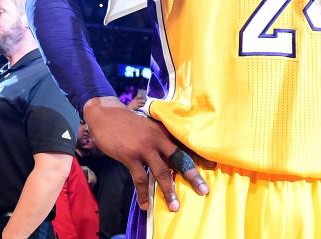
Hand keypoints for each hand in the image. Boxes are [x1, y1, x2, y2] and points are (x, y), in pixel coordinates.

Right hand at [83, 96, 208, 211]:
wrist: (106, 115)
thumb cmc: (128, 122)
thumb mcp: (149, 126)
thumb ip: (160, 138)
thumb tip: (171, 154)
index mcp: (164, 131)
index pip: (185, 144)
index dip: (199, 156)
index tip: (214, 166)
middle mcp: (158, 139)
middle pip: (179, 159)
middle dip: (192, 176)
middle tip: (203, 190)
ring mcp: (145, 148)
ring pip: (161, 172)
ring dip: (168, 190)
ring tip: (174, 206)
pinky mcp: (130, 156)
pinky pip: (139, 179)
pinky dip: (143, 194)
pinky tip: (145, 205)